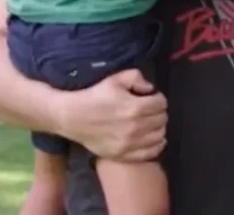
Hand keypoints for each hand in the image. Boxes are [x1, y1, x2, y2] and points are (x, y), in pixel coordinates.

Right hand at [53, 70, 167, 162]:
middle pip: (162, 119)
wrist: (71, 117)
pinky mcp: (123, 155)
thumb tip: (150, 89)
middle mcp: (136, 127)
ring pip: (159, 136)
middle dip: (158, 112)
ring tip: (150, 123)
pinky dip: (155, 145)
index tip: (151, 98)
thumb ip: (137, 78)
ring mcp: (130, 144)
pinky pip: (150, 153)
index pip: (162, 104)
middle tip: (150, 110)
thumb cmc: (94, 96)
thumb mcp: (116, 79)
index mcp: (136, 107)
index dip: (158, 98)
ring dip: (158, 128)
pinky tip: (151, 139)